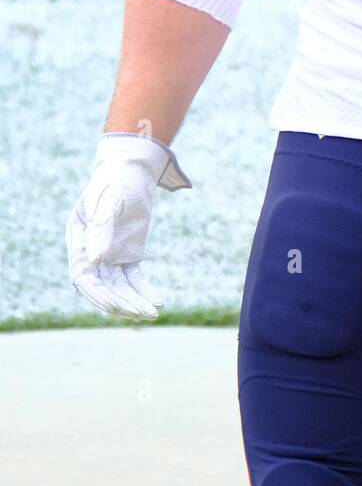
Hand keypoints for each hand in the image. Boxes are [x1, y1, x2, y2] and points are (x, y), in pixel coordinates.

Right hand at [66, 133, 190, 320]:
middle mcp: (91, 252)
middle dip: (121, 303)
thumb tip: (96, 261)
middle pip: (103, 287)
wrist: (133, 171)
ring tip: (152, 314)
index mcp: (79, 239)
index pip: (83, 276)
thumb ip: (102, 228)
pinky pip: (135, 279)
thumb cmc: (116, 181)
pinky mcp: (128, 256)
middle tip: (141, 314)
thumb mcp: (110, 200)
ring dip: (134, 302)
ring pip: (120, 287)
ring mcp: (110, 256)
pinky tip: (158, 301)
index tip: (114, 305)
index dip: (97, 293)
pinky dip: (145, 290)